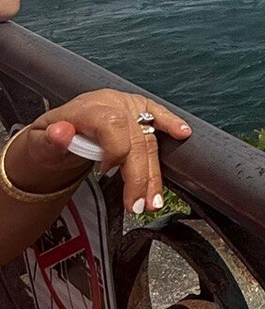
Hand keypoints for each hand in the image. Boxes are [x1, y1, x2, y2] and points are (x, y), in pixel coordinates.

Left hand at [13, 89, 191, 212]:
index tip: (107, 172)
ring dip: (154, 173)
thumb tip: (60, 133)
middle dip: (139, 175)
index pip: (111, 123)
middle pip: (135, 137)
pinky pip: (159, 116)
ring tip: (153, 201)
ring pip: (149, 139)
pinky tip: (183, 134)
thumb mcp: (38, 142)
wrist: (57, 133)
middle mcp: (112, 103)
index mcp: (87, 108)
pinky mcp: (140, 110)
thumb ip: (50, 139)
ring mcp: (128, 106)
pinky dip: (171, 125)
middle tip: (136, 205)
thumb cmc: (49, 139)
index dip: (115, 149)